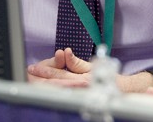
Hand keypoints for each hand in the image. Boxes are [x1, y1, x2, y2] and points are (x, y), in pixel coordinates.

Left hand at [27, 48, 152, 93]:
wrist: (124, 92)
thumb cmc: (108, 76)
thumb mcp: (92, 66)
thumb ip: (77, 61)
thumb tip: (65, 52)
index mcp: (81, 78)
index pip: (60, 73)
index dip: (45, 71)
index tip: (33, 67)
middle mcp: (79, 88)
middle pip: (55, 84)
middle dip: (41, 80)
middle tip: (29, 73)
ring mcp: (79, 96)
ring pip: (58, 91)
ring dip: (45, 86)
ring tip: (32, 81)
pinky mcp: (80, 100)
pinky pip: (64, 96)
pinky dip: (54, 92)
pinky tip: (45, 90)